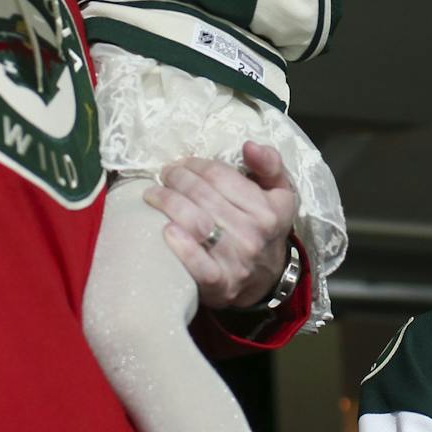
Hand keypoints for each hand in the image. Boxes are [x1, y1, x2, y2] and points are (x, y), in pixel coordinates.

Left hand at [144, 141, 298, 309]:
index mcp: (267, 210)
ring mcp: (236, 261)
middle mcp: (253, 235)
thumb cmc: (265, 227)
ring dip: (168, 203)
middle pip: (203, 196)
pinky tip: (164, 229)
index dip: (196, 165)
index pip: (220, 176)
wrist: (265, 279)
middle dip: (177, 179)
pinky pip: (197, 264)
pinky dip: (180, 246)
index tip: (181, 163)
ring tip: (153, 194)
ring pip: (195, 222)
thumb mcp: (278, 193)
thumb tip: (249, 146)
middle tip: (164, 175)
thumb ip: (269, 164)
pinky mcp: (220, 285)